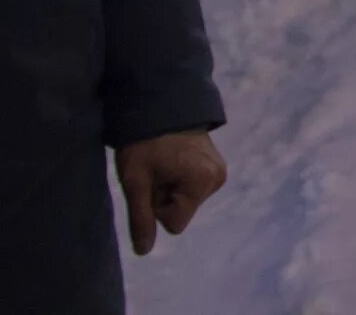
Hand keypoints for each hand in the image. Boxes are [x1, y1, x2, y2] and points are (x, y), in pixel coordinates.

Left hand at [114, 129, 225, 255]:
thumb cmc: (144, 142)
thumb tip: (143, 252)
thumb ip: (141, 218)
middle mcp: (218, 178)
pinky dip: (179, 179)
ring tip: (163, 162)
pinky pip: (193, 188)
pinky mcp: (217, 164)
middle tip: (156, 169)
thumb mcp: (135, 182)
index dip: (156, 206)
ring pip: (187, 201)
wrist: (160, 102)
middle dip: (165, 196)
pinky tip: (173, 159)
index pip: (175, 224)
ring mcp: (219, 171)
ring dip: (171, 188)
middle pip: (183, 212)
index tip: (151, 181)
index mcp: (202, 183)